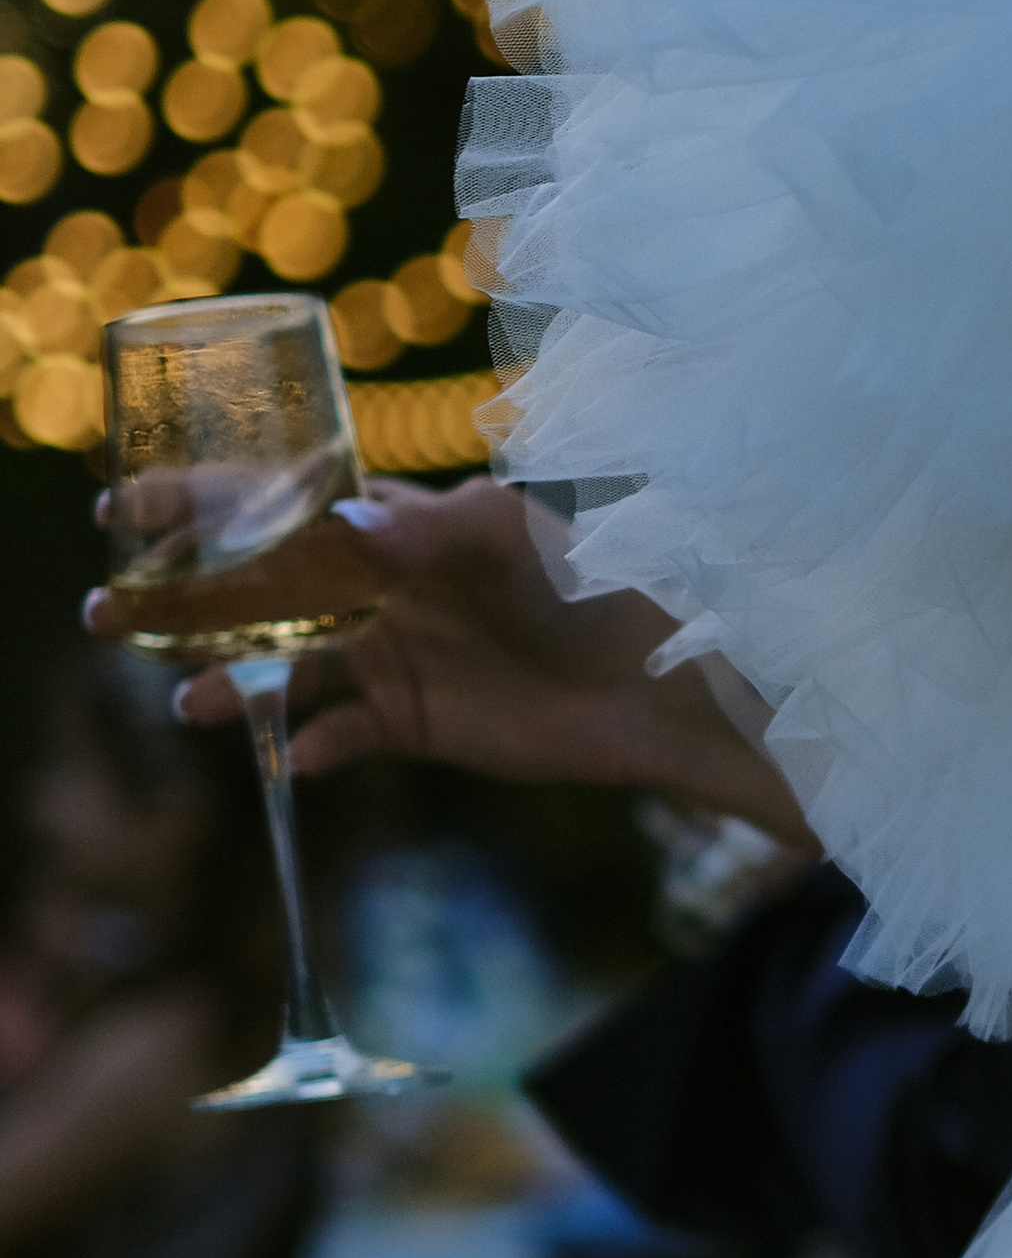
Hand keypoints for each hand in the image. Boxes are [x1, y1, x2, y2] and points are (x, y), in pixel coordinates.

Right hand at [88, 476, 812, 844]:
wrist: (657, 679)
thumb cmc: (593, 579)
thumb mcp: (514, 535)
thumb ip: (429, 530)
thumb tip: (352, 520)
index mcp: (391, 526)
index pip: (278, 506)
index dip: (202, 504)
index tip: (126, 504)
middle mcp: (377, 589)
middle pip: (258, 591)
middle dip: (184, 601)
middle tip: (108, 613)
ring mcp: (390, 658)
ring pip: (286, 669)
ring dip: (232, 681)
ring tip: (189, 700)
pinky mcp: (414, 724)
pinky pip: (343, 736)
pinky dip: (312, 745)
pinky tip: (292, 754)